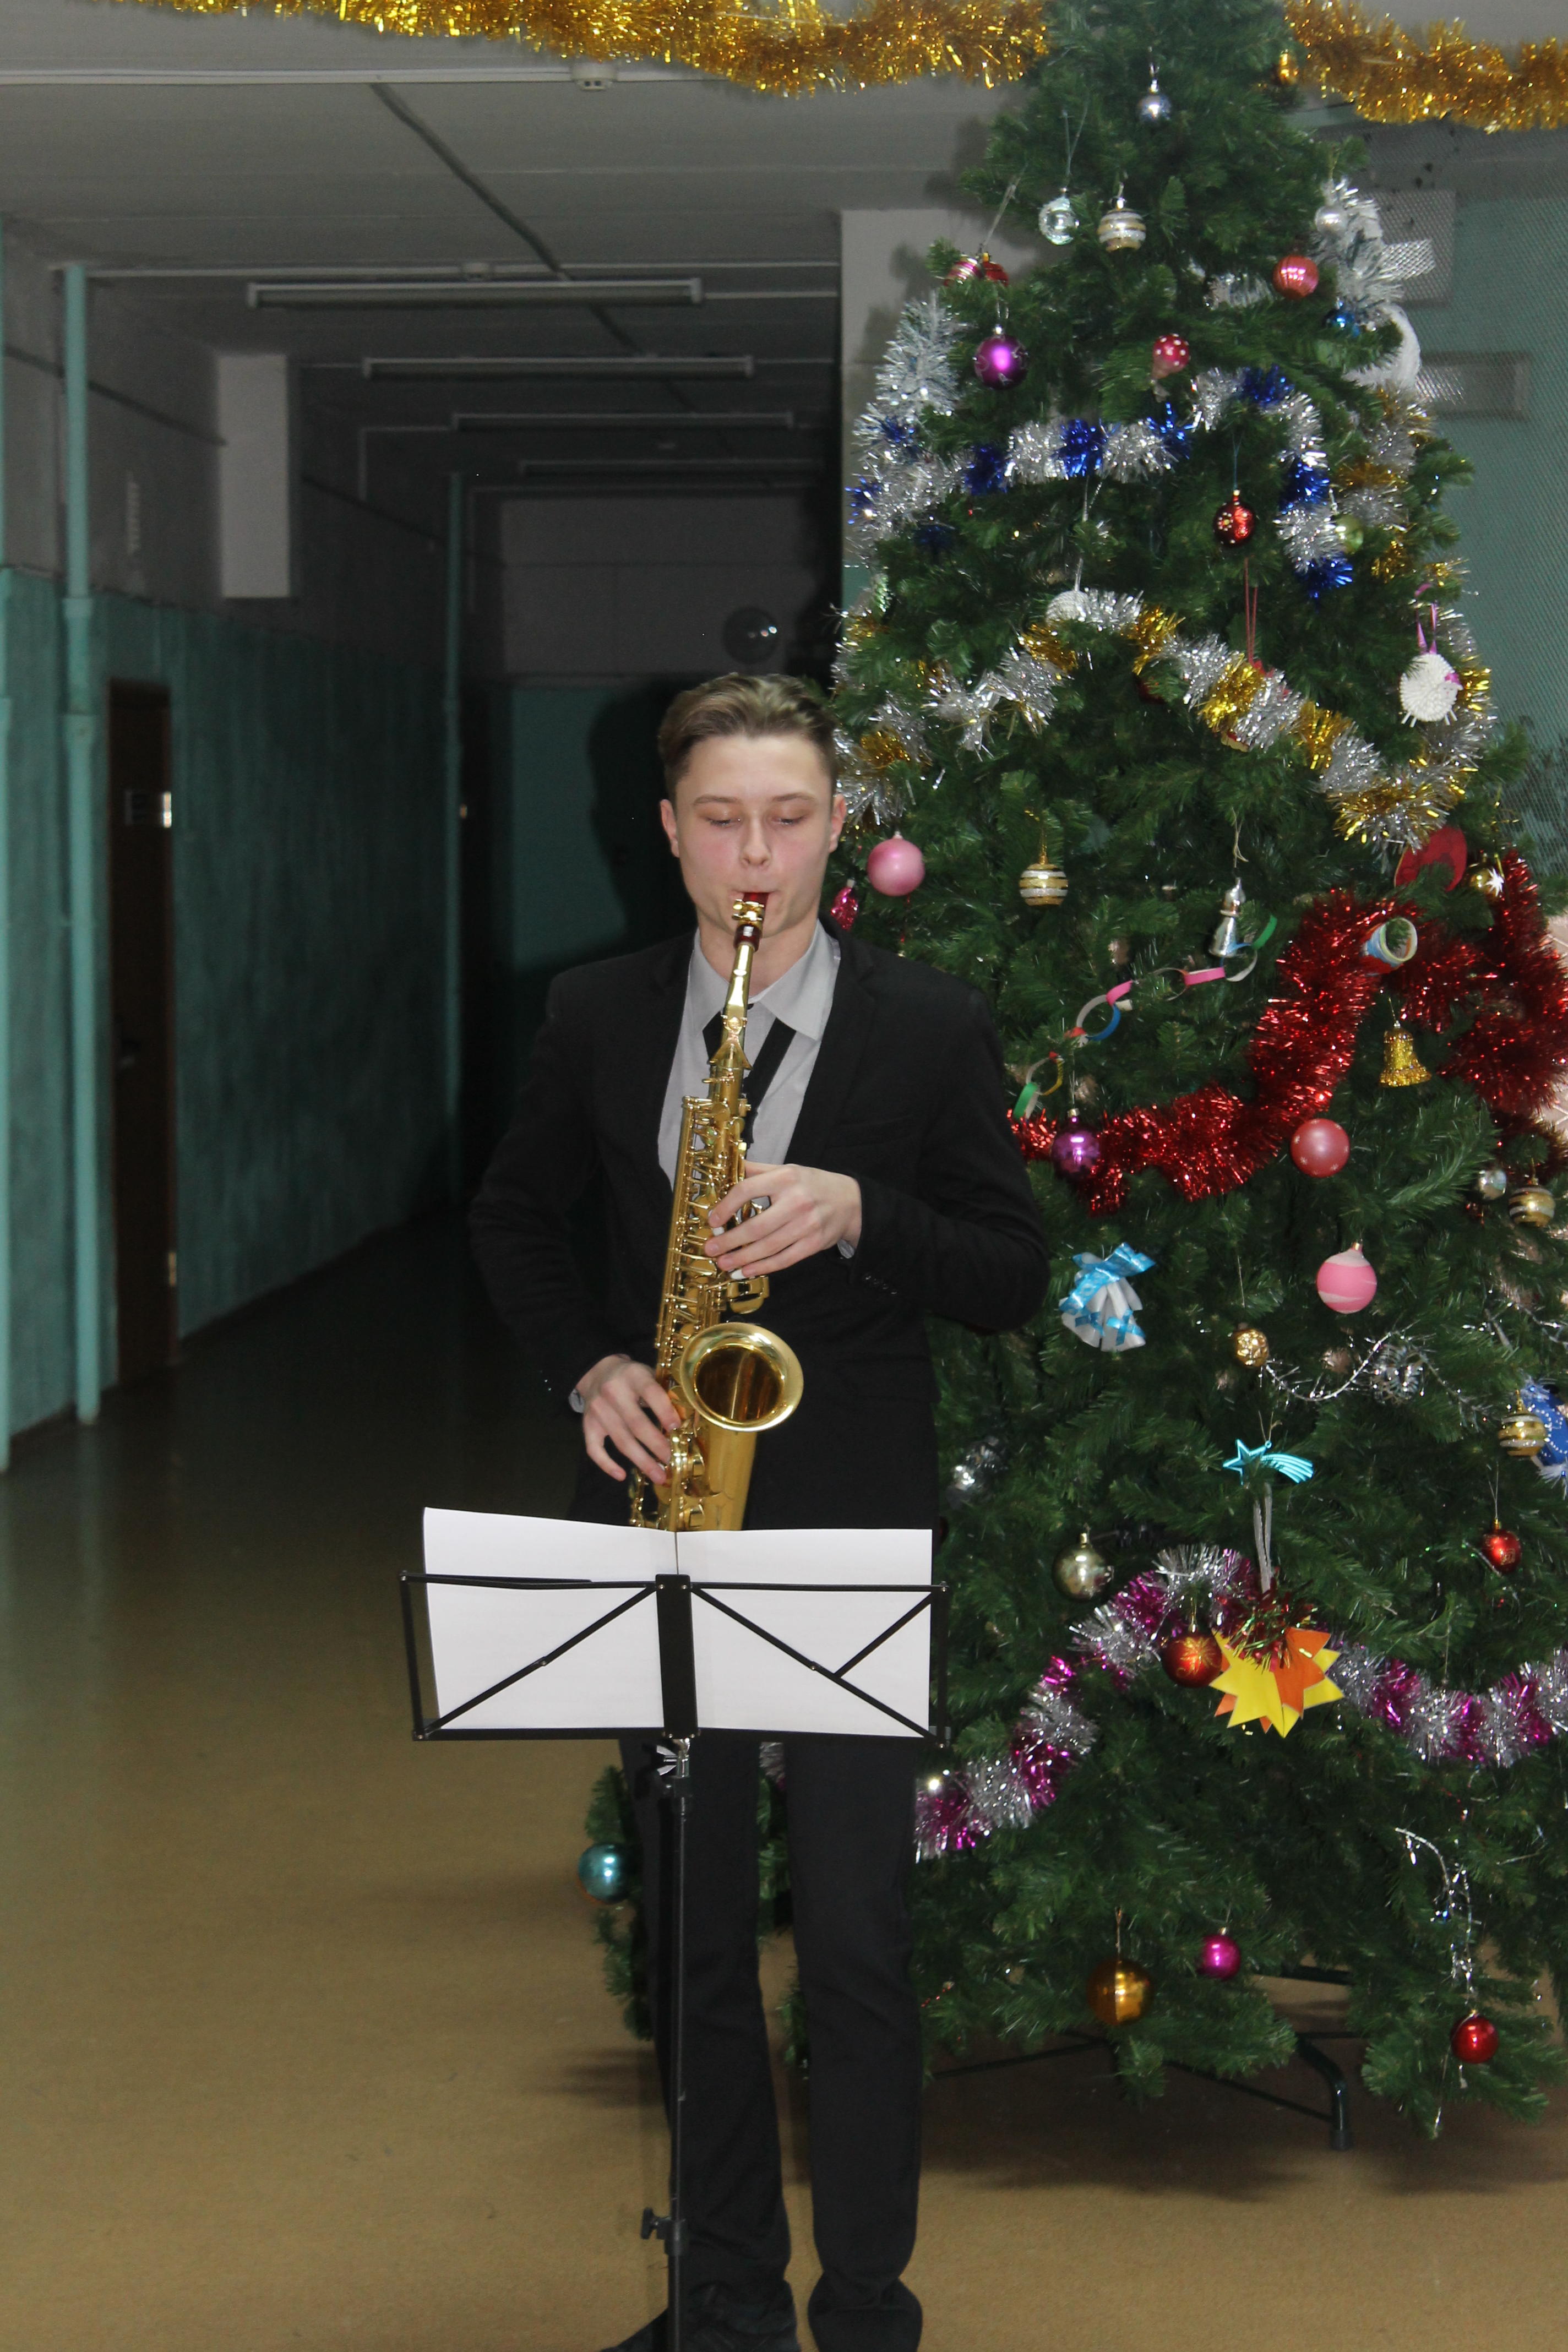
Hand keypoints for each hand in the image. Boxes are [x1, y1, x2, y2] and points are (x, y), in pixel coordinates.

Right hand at [575, 1352, 680, 1483]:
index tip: (676, 1428)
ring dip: (641, 1461)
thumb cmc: (632, 1378)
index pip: (650, 1392)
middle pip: (636, 1424)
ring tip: (658, 1476)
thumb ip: (665, 1393)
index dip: (664, 1411)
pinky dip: (607, 1465)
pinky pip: (594, 1449)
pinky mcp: (587, 1424)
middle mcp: (613, 1392)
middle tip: (671, 1460)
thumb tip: (688, 1422)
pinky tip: (621, 1475)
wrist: (596, 1372)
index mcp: (633, 1376)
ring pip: (621, 1441)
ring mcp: (598, 1410)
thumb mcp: (649, 1375)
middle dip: (656, 1445)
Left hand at [704, 1162, 861, 1278]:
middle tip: (711, 1249)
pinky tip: (748, 1270)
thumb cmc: (812, 1184)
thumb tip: (726, 1169)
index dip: (726, 1206)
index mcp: (785, 1178)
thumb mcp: (787, 1169)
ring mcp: (807, 1225)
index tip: (713, 1221)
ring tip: (724, 1264)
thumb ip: (758, 1170)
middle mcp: (796, 1201)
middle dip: (730, 1241)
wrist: (850, 1201)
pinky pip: (785, 1259)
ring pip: (769, 1246)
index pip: (747, 1190)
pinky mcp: (815, 1243)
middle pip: (756, 1226)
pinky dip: (764, 1267)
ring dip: (743, 1258)